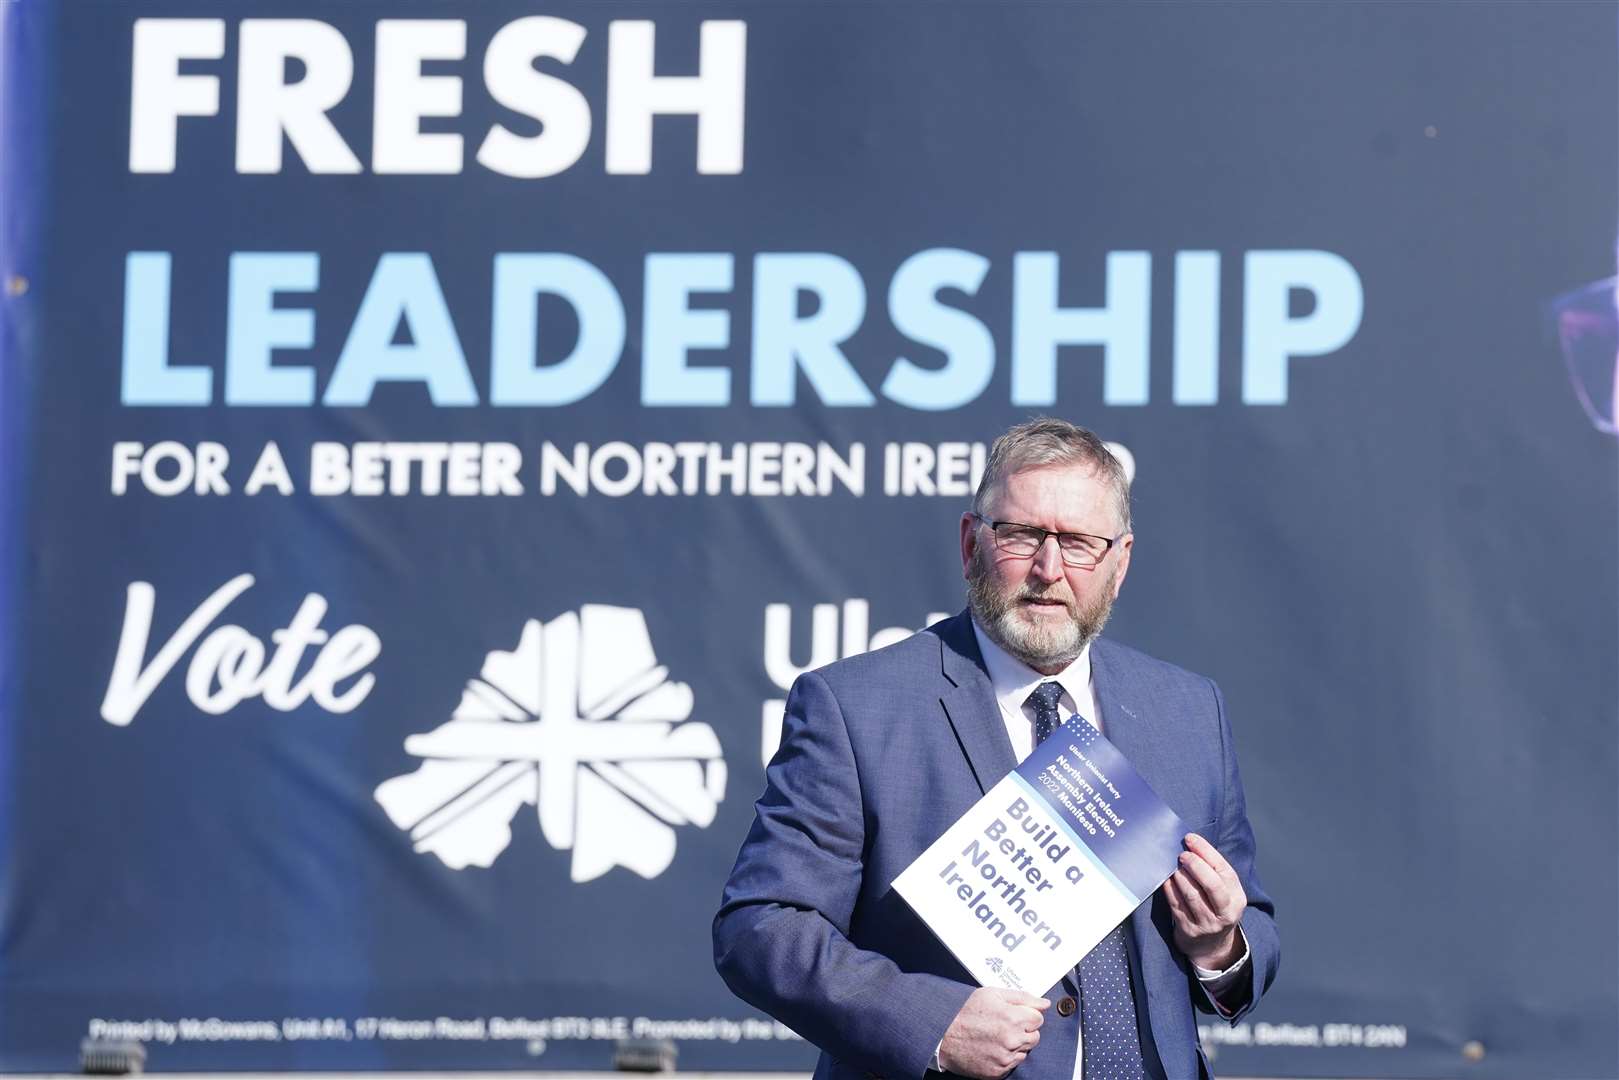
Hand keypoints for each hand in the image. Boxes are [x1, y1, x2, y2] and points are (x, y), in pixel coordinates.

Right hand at [937, 987, 1048, 1078]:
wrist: (943, 1034)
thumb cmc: (965, 1011)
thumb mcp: (992, 994)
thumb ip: (1022, 997)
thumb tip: (1044, 1003)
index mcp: (1013, 1017)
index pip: (1039, 1018)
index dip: (1026, 1014)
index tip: (1014, 1014)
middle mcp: (1012, 1039)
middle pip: (1035, 1036)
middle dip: (1024, 1030)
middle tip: (1004, 1024)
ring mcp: (1006, 1057)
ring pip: (1025, 1051)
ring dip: (1016, 1044)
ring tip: (996, 1036)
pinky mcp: (999, 1071)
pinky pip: (1013, 1064)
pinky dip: (1006, 1056)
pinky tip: (992, 1047)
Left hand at [1164, 832, 1246, 970]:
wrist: (1211, 946)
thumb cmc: (1215, 909)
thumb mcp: (1225, 894)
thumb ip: (1213, 872)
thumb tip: (1191, 844)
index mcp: (1237, 898)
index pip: (1224, 870)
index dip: (1206, 851)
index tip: (1191, 838)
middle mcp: (1225, 912)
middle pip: (1211, 885)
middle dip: (1195, 865)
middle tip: (1182, 854)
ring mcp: (1207, 923)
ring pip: (1192, 895)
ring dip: (1180, 876)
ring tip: (1174, 866)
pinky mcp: (1189, 930)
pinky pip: (1176, 905)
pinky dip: (1169, 889)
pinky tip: (1166, 879)